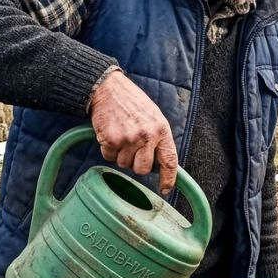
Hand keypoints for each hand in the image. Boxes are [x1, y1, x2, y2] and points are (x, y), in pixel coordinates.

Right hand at [88, 69, 178, 195]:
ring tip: (120, 135)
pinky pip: (109, 157)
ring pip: (124, 164)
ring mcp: (128, 138)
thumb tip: (160, 164)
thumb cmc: (131, 103)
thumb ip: (158, 139)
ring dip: (120, 155)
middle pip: (142, 169)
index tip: (165, 189)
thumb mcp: (153, 116)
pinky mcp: (111, 140)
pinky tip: (110, 133)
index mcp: (161, 130)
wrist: (108, 88)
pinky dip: (107, 149)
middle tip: (131, 149)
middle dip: (136, 164)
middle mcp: (147, 135)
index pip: (169, 161)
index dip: (168, 178)